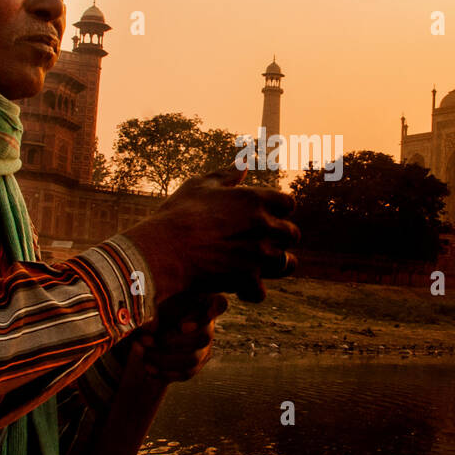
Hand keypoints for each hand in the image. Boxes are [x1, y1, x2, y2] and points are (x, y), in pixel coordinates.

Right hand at [122, 167, 298, 303]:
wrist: (162, 250)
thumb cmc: (178, 214)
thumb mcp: (199, 186)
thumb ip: (226, 175)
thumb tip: (243, 164)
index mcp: (254, 199)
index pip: (288, 203)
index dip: (279, 210)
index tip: (266, 215)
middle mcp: (263, 226)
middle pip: (292, 234)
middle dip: (280, 239)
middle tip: (262, 242)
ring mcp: (258, 255)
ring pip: (286, 264)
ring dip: (274, 265)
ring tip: (257, 265)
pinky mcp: (247, 279)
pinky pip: (261, 291)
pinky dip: (251, 291)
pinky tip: (239, 287)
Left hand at [132, 292, 228, 382]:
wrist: (147, 334)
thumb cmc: (152, 310)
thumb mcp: (151, 302)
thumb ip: (152, 309)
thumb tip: (151, 326)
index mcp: (201, 302)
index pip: (219, 303)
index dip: (214, 311)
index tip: (186, 322)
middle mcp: (207, 325)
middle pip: (203, 337)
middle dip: (172, 342)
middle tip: (147, 340)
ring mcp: (204, 347)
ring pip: (193, 359)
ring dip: (164, 359)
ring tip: (145, 353)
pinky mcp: (196, 364)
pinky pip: (186, 373)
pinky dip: (165, 373)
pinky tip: (148, 368)